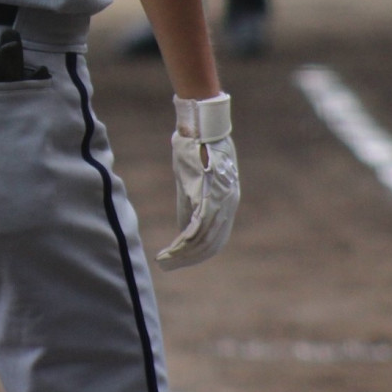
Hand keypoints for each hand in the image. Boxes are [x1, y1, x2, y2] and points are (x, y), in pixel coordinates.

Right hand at [156, 92, 238, 269]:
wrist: (201, 125)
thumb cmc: (195, 148)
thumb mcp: (193, 180)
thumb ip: (189, 204)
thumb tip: (183, 230)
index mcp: (227, 202)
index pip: (217, 238)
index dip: (199, 253)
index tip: (179, 260)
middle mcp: (228, 205)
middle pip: (212, 244)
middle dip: (189, 259)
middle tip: (168, 266)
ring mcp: (220, 201)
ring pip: (203, 240)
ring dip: (182, 255)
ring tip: (164, 261)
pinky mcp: (208, 195)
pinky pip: (197, 228)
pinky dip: (182, 243)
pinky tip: (169, 250)